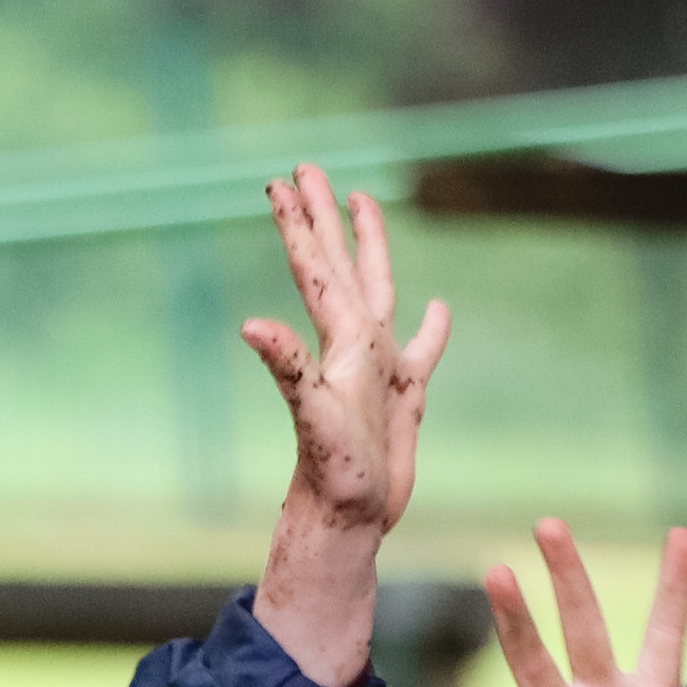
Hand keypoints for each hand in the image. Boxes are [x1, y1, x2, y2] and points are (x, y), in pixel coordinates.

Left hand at [243, 163, 446, 539]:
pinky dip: (432, 329)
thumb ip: (288, 368)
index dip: (299, 224)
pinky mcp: (403, 398)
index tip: (281, 179)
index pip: (314, 269)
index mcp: (340, 342)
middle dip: (325, 216)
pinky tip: (437, 308)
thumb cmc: (333, 474)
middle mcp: (357, 346)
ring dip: (371, 248)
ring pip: (379, 291)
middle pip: (340, 264)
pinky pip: (423, 352)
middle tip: (308, 167)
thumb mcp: (314, 417)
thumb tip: (249, 324)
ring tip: (364, 203)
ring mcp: (380, 369)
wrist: (350, 519)